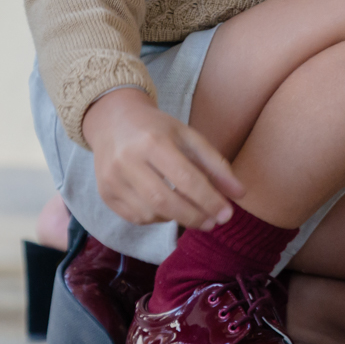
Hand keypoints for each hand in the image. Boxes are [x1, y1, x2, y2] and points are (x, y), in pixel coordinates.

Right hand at [81, 87, 243, 229]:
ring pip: (150, 213)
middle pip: (165, 200)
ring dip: (176, 218)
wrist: (113, 120)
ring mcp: (112, 179)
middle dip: (193, 216)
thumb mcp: (188, 136)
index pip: (185, 178)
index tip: (227, 214)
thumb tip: (240, 195)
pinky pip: (136, 217)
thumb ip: (216, 165)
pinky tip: (167, 208)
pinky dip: (157, 218)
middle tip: (213, 223)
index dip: (209, 199)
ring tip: (191, 211)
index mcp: (152, 140)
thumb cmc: (157, 129)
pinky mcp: (104, 193)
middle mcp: (127, 160)